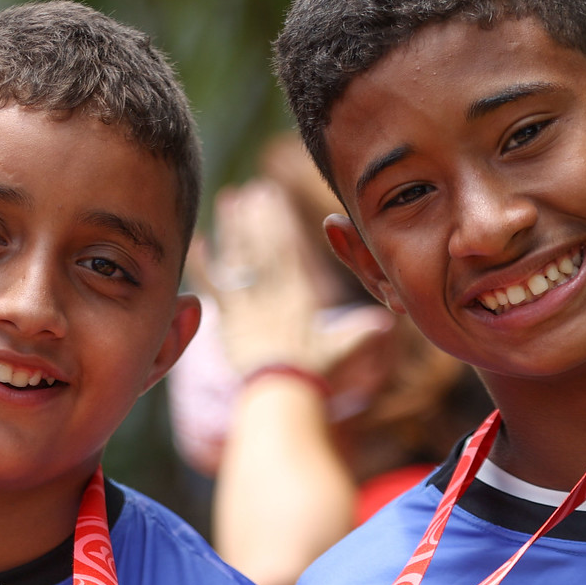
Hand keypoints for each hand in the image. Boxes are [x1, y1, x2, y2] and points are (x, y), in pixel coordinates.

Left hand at [201, 181, 389, 379]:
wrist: (284, 393)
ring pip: (241, 259)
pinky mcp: (230, 321)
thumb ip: (360, 332)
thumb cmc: (314, 374)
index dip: (280, 220)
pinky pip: (214, 288)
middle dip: (257, 216)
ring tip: (227, 201)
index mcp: (301, 295)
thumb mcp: (341, 349)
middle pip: (264, 246)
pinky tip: (197, 243)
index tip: (274, 195)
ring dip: (232, 229)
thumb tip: (388, 322)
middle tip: (249, 190)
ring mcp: (251, 305)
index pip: (290, 249)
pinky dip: (204, 266)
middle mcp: (276, 294)